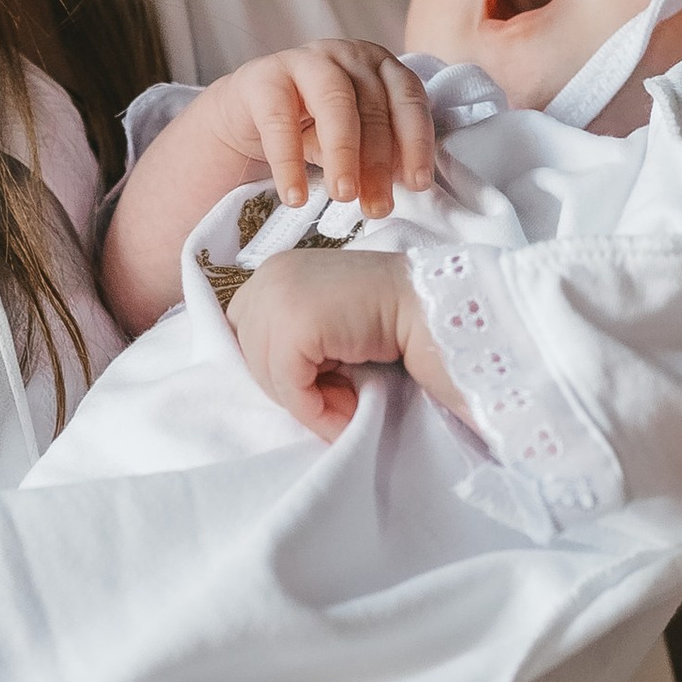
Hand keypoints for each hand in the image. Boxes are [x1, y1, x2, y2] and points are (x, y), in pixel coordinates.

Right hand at [207, 41, 435, 214]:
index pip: (408, 99)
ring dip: (343, 154)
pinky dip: (289, 162)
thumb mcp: (352, 141)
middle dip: (378, 162)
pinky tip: (295, 195)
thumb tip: (401, 186)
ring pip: (334, 103)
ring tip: (344, 195)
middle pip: (373, 107)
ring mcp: (305, 60)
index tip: (417, 185)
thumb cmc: (309, 128)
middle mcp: (347, 55)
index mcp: (379, 67)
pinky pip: (280, 121)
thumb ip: (377, 155)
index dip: (416, 142)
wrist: (247, 117)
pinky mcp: (263, 78)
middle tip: (377, 207)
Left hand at [226, 243, 462, 441]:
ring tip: (348, 405)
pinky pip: (289, 385)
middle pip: (247, 354)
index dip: (276, 367)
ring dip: (307, 402)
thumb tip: (274, 389)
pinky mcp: (296, 322)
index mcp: (273, 272)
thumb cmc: (391, 320)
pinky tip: (349, 410)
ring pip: (266, 374)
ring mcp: (279, 295)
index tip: (321, 386)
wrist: (438, 305)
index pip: (243, 334)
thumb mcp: (328, 325)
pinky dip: (316, 409)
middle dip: (289, 386)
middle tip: (340, 400)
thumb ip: (294, 342)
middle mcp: (269, 275)